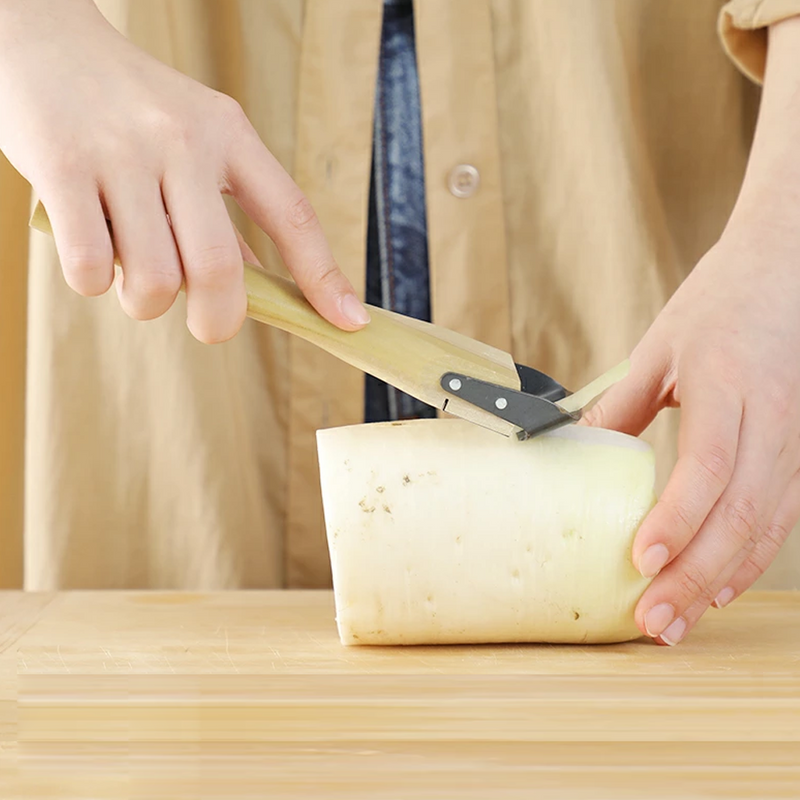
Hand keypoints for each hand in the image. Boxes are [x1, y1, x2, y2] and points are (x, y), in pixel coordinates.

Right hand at [0, 0, 368, 342]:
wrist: (36, 34)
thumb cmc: (126, 106)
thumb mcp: (193, 138)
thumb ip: (225, 210)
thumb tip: (257, 288)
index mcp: (228, 133)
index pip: (293, 216)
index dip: (325, 278)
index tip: (350, 323)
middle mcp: (183, 139)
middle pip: (221, 268)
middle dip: (219, 322)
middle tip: (207, 326)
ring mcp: (122, 152)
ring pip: (155, 281)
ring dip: (145, 303)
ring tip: (130, 274)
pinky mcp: (62, 167)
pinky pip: (91, 269)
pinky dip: (94, 284)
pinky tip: (91, 254)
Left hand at [583, 227, 799, 644]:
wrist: (787, 270)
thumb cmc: (720, 303)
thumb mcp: (658, 346)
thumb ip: (620, 403)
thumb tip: (571, 447)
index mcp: (726, 384)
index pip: (709, 465)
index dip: (678, 520)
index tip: (642, 561)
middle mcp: (769, 419)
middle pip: (740, 513)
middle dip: (696, 576)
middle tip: (653, 620)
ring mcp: (793, 439)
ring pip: (765, 526)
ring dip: (720, 581)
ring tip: (678, 621)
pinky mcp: (799, 452)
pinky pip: (780, 516)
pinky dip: (748, 559)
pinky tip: (719, 589)